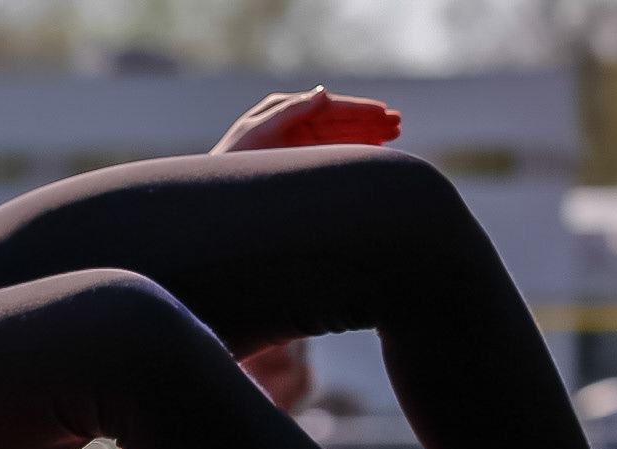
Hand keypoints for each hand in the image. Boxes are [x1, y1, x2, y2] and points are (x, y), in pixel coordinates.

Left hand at [211, 86, 400, 154]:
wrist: (217, 188)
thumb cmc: (233, 157)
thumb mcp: (259, 131)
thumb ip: (291, 111)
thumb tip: (323, 93)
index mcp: (285, 110)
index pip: (329, 107)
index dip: (358, 110)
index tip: (383, 112)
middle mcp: (293, 123)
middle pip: (339, 120)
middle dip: (368, 121)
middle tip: (398, 124)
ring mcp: (296, 142)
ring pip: (339, 136)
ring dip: (366, 135)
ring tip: (392, 136)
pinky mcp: (297, 159)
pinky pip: (330, 152)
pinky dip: (351, 151)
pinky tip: (371, 151)